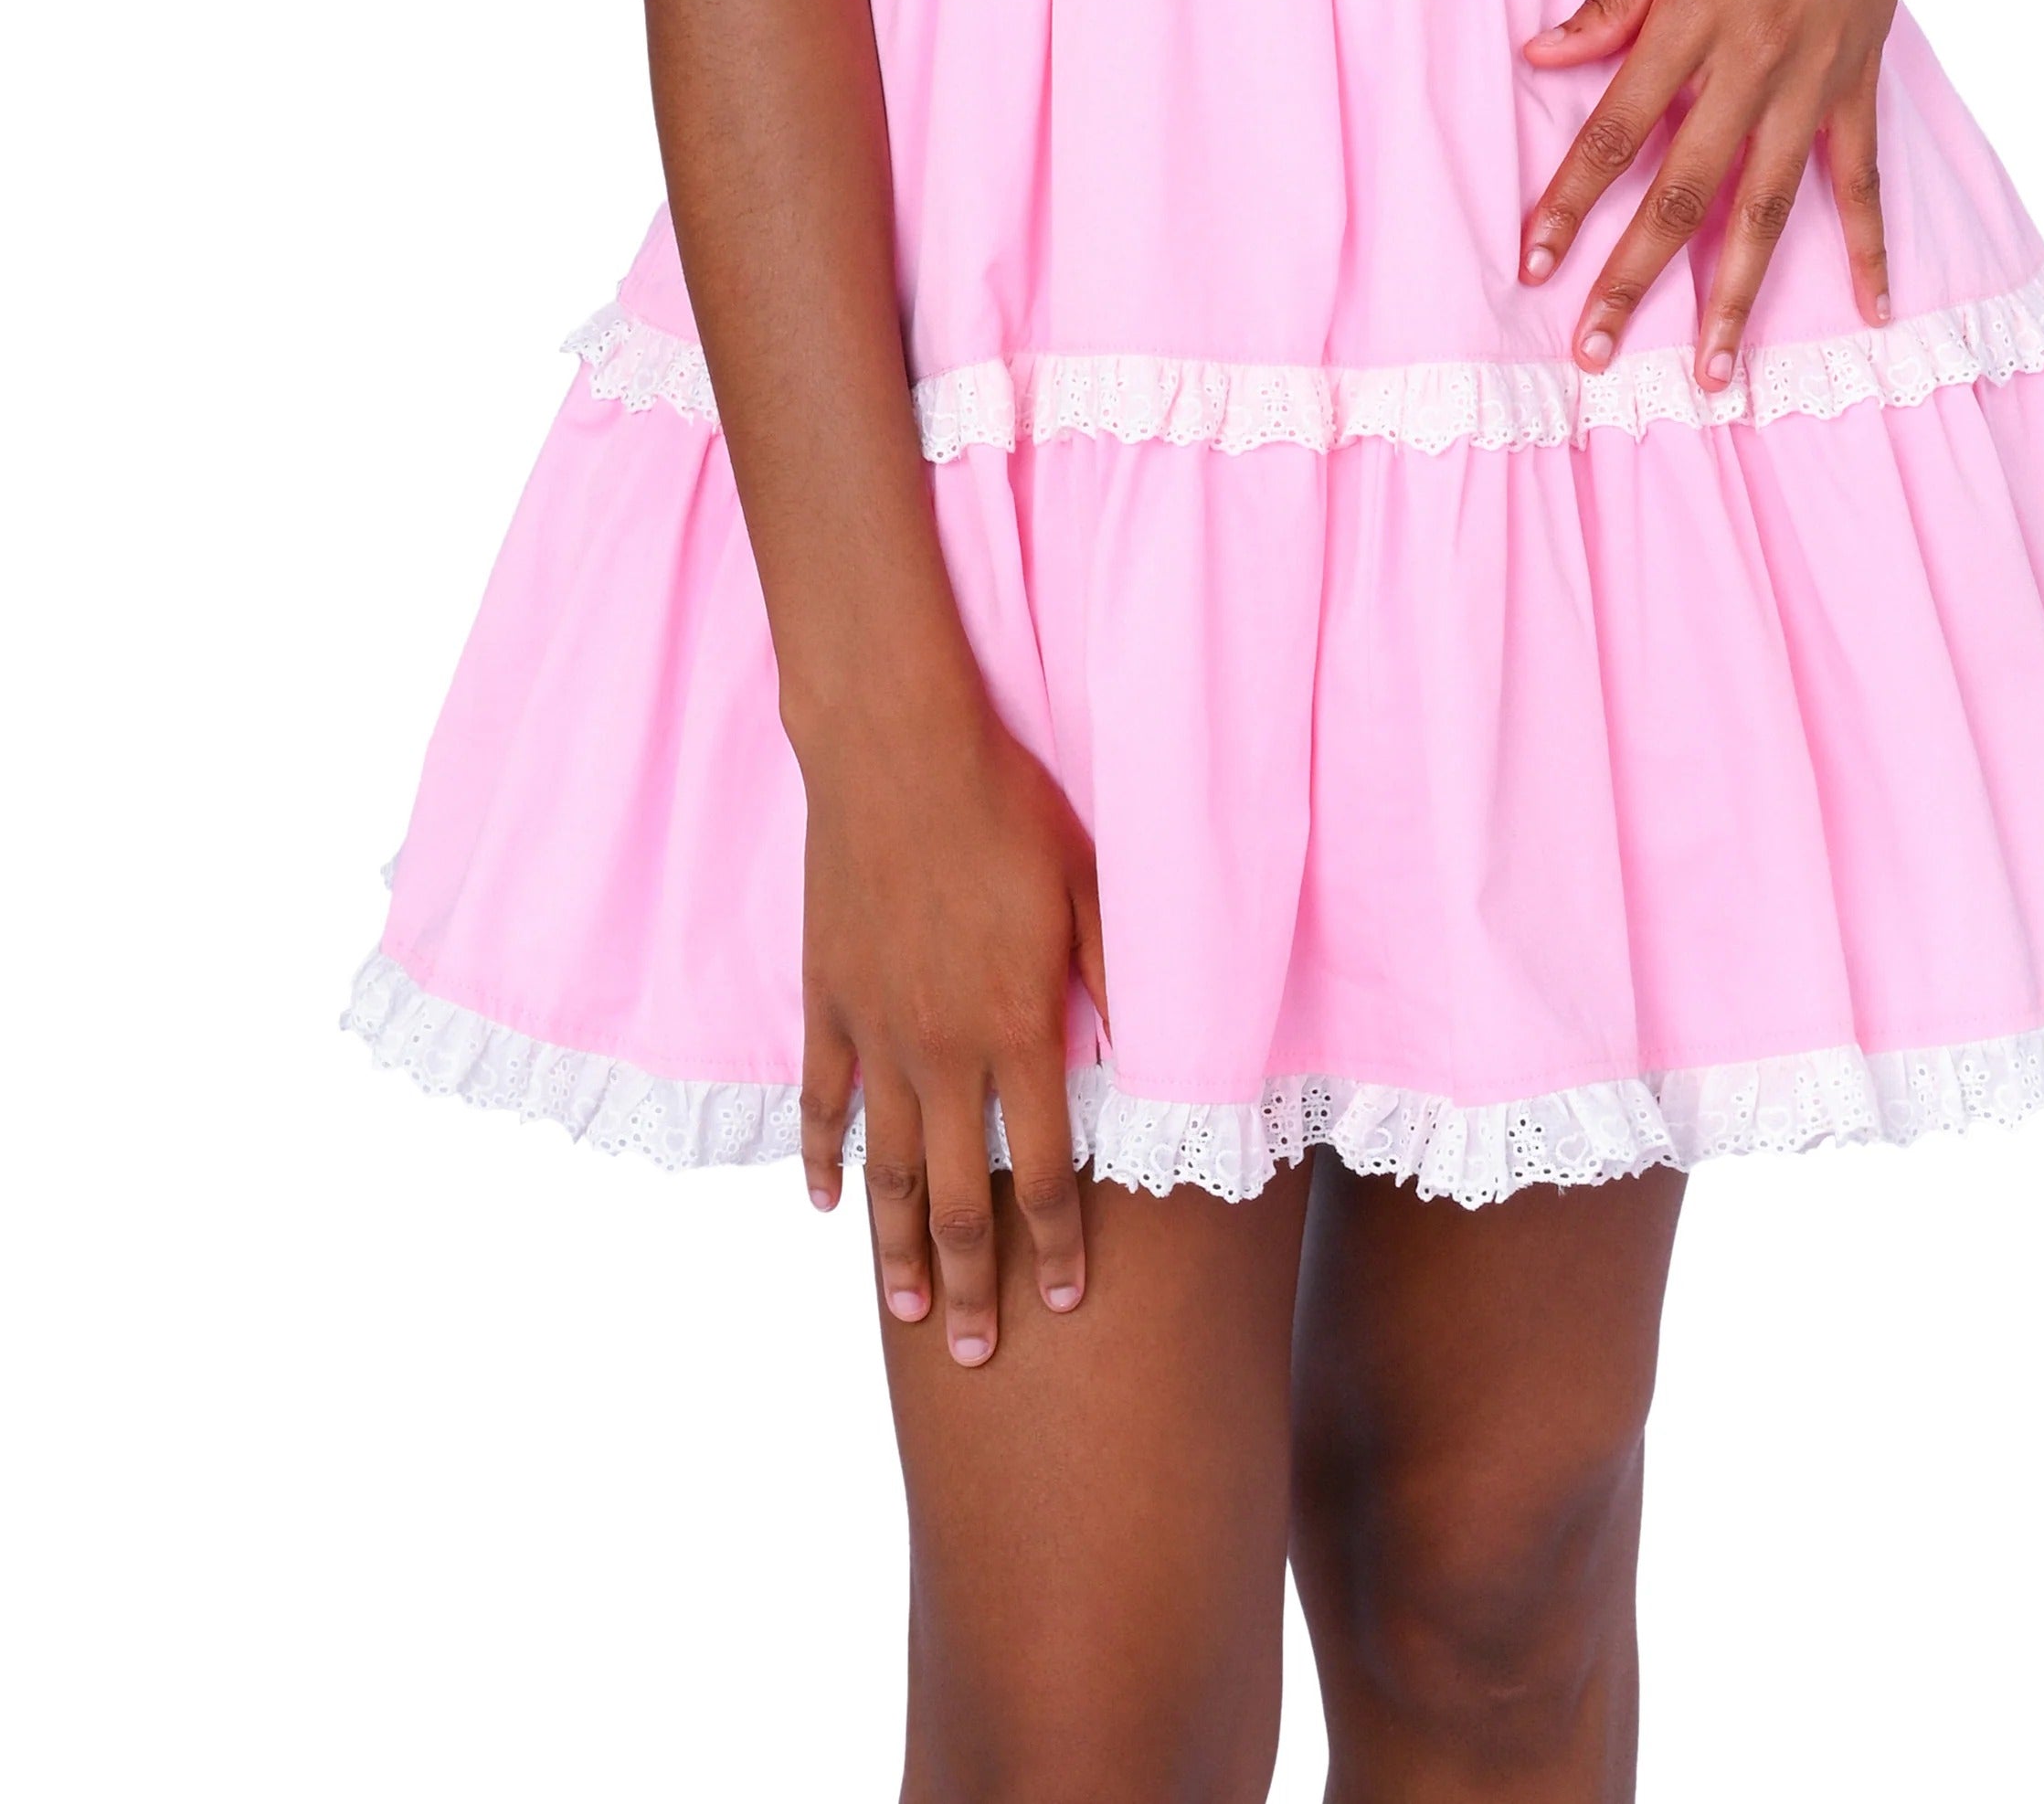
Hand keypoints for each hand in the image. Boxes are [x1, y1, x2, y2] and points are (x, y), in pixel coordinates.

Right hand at [795, 695, 1109, 1367]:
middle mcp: (945, 1051)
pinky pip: (820, 1102)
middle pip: (962, 1198)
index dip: (1059, 1246)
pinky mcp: (828, 1001)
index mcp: (1019, 1030)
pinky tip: (827, 1206)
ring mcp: (877, 1032)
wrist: (898, 751)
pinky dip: (821, 1159)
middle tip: (974, 1354)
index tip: (1068, 1304)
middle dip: (972, 1284)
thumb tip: (1159, 1063)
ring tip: (902, 1314)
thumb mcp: (1092, 892)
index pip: (1047, 1171)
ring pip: (889, 1170)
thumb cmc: (1011, 810)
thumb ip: (1121, 984)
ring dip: (896, 1249)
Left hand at [1517, 0, 1961, 386]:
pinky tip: (1872, 311)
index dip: (1571, 199)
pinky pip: (1864, 179)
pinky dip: (1871, 247)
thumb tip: (1541, 58)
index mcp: (1693, 16)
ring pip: (1769, 208)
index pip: (1616, 127)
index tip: (1535, 264)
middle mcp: (1754, 61)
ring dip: (1737, 296)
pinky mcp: (1861, 82)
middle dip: (1634, 279)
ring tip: (1716, 375)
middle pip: (1684, 191)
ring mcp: (1814, 79)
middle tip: (1596, 354)